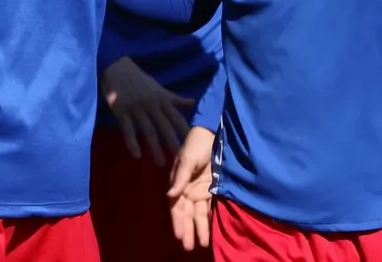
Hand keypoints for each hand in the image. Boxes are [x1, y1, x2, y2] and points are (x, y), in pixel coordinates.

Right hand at [101, 56, 194, 165]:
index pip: (176, 117)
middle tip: (181, 160)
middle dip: (173, 143)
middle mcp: (151, 104)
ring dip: (155, 148)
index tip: (194, 145)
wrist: (116, 67)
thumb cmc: (138, 78)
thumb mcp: (158, 86)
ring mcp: (136, 108)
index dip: (185, 131)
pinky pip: (128, 130)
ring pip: (148, 131)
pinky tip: (137, 155)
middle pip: (165, 127)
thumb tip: (193, 102)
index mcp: (161, 98)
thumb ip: (174, 98)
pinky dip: (133, 143)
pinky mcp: (121, 111)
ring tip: (161, 163)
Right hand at [167, 126, 214, 251]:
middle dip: (188, 230)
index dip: (177, 222)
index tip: (179, 236)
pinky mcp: (211, 188)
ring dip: (199, 228)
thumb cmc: (195, 144)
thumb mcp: (186, 160)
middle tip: (189, 247)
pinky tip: (210, 230)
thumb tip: (170, 196)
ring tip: (202, 244)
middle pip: (186, 214)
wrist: (212, 134)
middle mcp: (187, 190)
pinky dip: (208, 218)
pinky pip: (208, 206)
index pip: (176, 207)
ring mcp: (199, 190)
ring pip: (198, 213)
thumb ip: (180, 178)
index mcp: (178, 183)